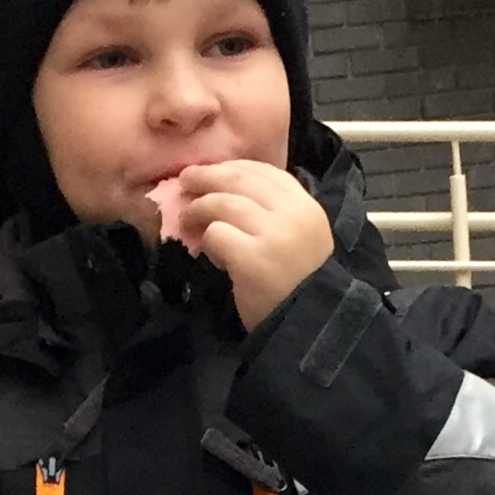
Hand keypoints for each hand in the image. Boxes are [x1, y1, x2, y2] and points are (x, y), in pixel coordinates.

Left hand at [176, 161, 332, 330]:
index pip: (266, 171)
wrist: (308, 326)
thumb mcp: (301, 240)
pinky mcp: (250, 257)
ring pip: (224, 203)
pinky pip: (217, 234)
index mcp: (306, 207)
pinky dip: (208, 242)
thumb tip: (230, 194)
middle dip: (209, 177)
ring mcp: (272, 234)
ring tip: (187, 219)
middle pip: (241, 180)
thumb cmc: (300, 287)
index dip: (235, 168)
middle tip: (186, 180)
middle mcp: (291, 214)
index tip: (215, 172)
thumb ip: (277, 215)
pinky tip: (211, 256)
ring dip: (199, 209)